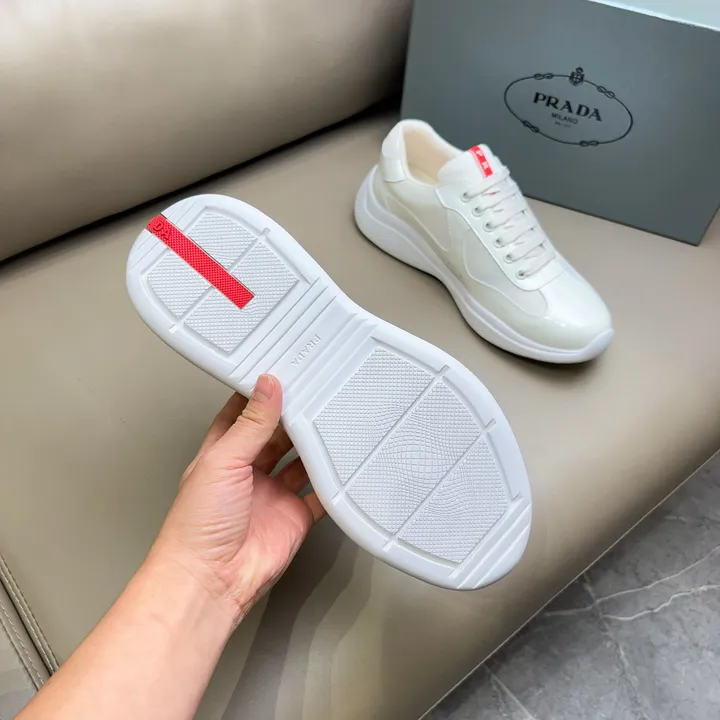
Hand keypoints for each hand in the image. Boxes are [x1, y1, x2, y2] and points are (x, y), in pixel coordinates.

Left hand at [151, 375, 324, 626]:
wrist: (212, 580)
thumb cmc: (198, 526)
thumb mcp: (223, 462)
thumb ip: (251, 424)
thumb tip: (267, 385)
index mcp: (222, 453)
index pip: (243, 412)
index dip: (261, 392)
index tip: (283, 371)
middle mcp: (248, 471)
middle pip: (277, 434)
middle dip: (295, 416)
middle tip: (318, 391)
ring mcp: (273, 494)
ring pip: (300, 461)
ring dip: (315, 445)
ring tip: (334, 419)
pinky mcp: (294, 516)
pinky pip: (319, 494)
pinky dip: (333, 482)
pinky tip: (344, 465)